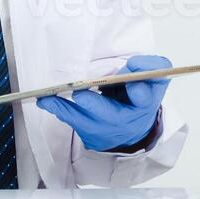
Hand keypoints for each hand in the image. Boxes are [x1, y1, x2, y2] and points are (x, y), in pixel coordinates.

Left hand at [35, 55, 169, 152]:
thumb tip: (132, 66)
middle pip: (110, 115)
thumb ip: (150, 67)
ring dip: (66, 109)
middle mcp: (125, 121)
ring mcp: (106, 129)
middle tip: (80, 95)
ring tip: (49, 98)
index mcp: (144, 105)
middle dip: (95, 105)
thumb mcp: (154, 80)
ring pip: (85, 121)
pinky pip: (72, 122)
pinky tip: (45, 102)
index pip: (145, 99)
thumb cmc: (140, 96)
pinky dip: (58, 111)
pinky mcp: (90, 133)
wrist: (134, 126)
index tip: (134, 87)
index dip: (140, 93)